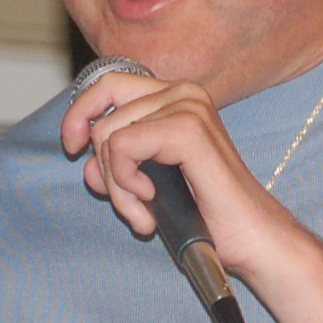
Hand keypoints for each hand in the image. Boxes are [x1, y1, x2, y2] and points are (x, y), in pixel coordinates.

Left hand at [60, 71, 287, 279]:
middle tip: (129, 203)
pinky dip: (126, 183)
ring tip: (145, 213)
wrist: (249, 238)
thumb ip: (114, 163)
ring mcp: (188, 107)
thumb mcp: (148, 182)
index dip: (80, 113)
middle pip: (103, 116)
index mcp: (176, 96)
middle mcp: (184, 92)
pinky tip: (151, 202)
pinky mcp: (187, 129)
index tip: (72, 148)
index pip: (107, 84)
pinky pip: (122, 147)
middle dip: (104, 168)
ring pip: (109, 137)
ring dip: (118, 187)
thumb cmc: (207, 213)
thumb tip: (83, 159)